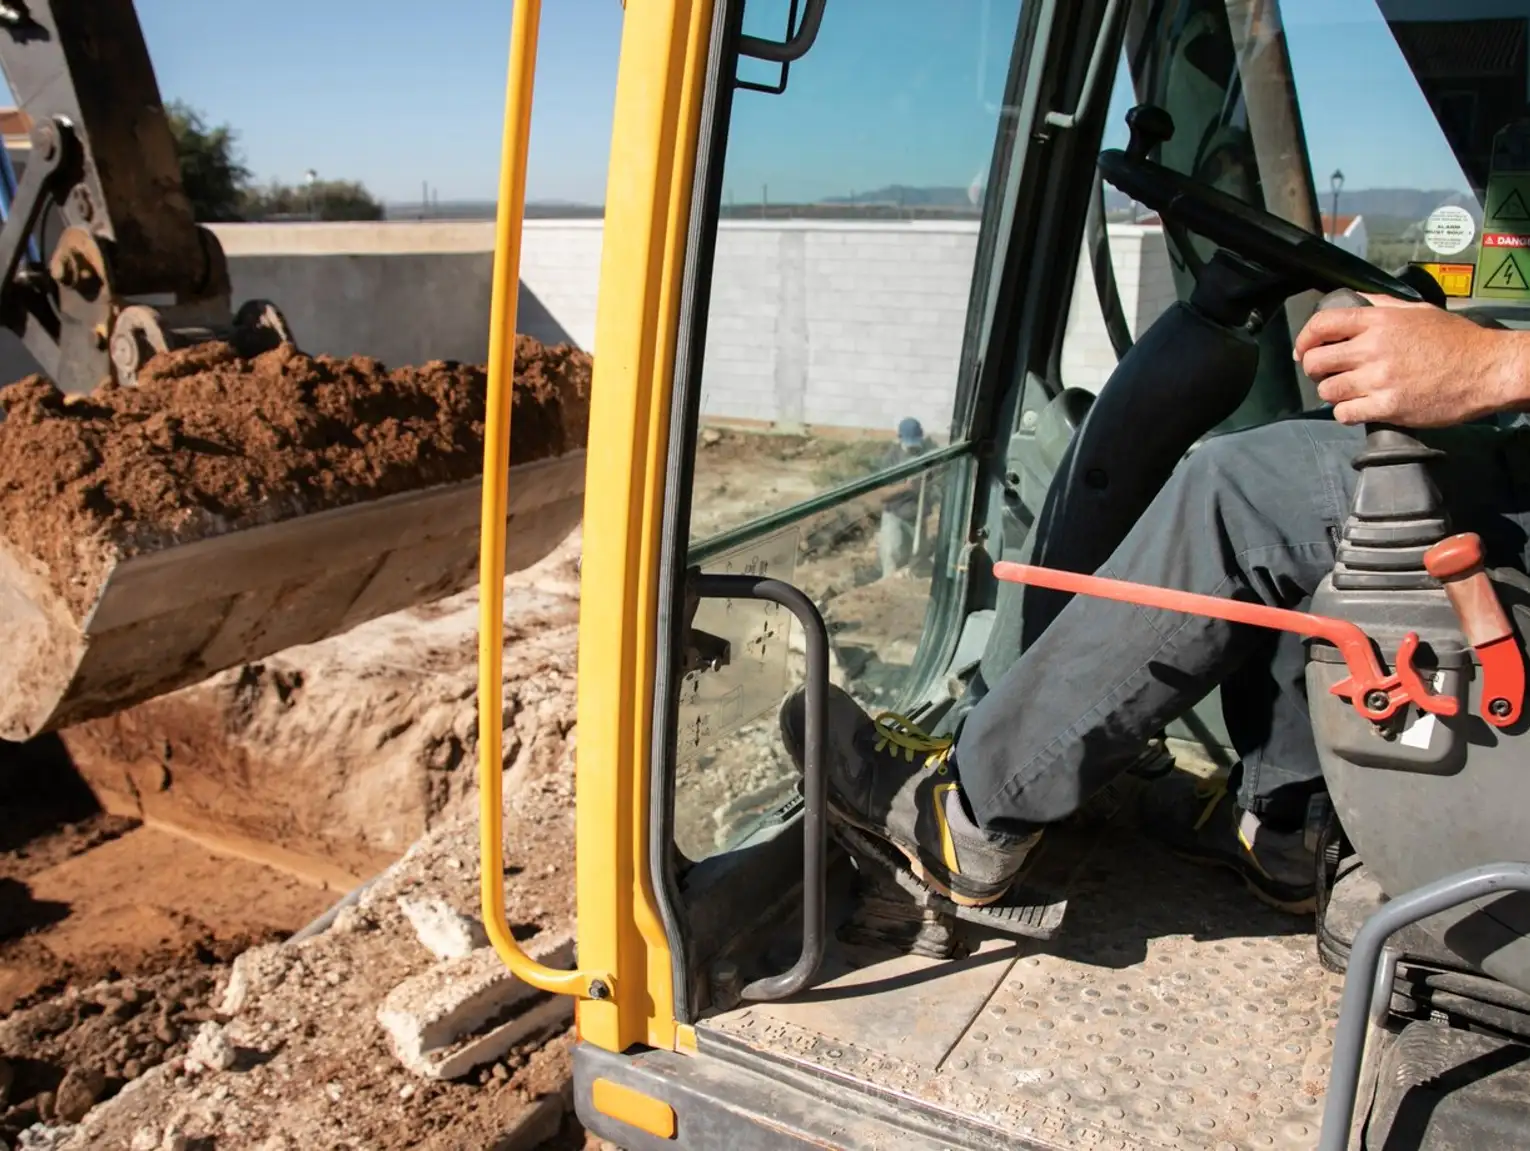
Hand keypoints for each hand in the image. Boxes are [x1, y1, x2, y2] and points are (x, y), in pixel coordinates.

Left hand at [1292, 296, 1529, 425]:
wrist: (1486, 370)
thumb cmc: (1455, 340)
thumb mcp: (1417, 311)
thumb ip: (1381, 305)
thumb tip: (1354, 301)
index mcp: (1379, 321)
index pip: (1322, 324)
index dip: (1304, 338)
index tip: (1303, 350)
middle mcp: (1373, 349)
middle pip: (1316, 362)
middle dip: (1316, 369)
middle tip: (1328, 373)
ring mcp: (1378, 379)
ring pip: (1327, 391)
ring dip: (1333, 393)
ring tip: (1349, 390)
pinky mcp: (1387, 407)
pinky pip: (1344, 414)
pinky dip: (1345, 413)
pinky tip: (1358, 407)